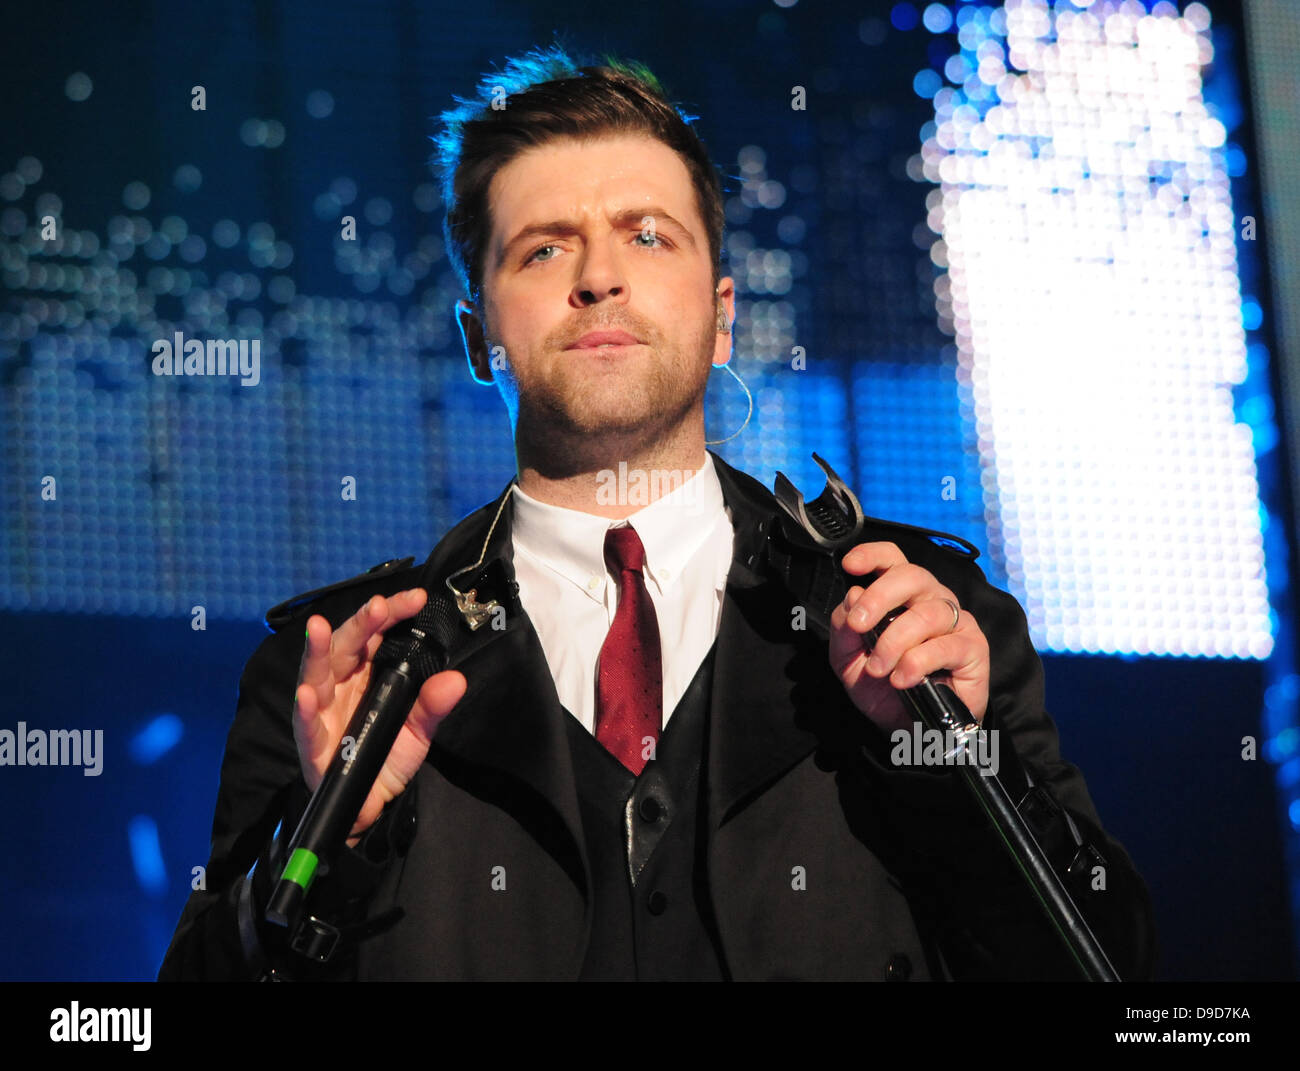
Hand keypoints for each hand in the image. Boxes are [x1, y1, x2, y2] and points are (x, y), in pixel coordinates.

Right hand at [293, 587, 467, 847]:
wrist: (368, 806)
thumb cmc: (386, 755)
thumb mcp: (418, 730)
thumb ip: (433, 705)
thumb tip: (456, 679)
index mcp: (367, 672)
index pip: (377, 633)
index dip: (393, 613)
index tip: (417, 599)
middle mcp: (341, 683)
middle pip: (346, 644)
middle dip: (360, 623)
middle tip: (377, 606)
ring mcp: (323, 709)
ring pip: (315, 673)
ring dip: (316, 650)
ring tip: (316, 628)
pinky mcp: (312, 741)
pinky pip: (307, 723)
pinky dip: (306, 708)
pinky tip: (307, 694)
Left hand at [828, 542, 988, 733]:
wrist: (909, 730)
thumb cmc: (883, 689)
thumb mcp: (848, 660)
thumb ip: (845, 629)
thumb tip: (853, 595)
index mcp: (901, 596)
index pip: (893, 559)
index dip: (873, 555)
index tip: (851, 564)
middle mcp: (931, 601)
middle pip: (912, 576)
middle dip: (879, 597)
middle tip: (859, 625)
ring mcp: (956, 622)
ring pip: (926, 613)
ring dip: (894, 642)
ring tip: (880, 669)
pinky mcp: (973, 648)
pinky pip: (944, 646)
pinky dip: (917, 663)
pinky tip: (903, 680)